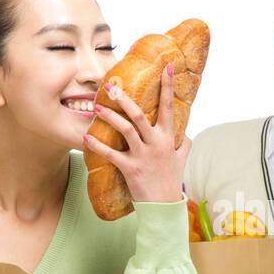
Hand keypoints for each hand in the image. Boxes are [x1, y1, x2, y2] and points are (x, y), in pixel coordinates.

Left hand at [83, 62, 187, 202]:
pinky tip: (85, 139)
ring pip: (126, 130)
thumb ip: (185, 144)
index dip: (168, 86)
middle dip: (125, 99)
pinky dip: (97, 146)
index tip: (166, 67)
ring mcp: (143, 156)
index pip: (169, 107)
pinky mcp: (131, 168)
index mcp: (168, 138)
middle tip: (111, 86)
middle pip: (140, 116)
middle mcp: (156, 144)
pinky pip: (111, 154)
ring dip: (110, 117)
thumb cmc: (171, 180)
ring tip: (96, 108)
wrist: (164, 206)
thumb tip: (187, 135)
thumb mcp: (182, 160)